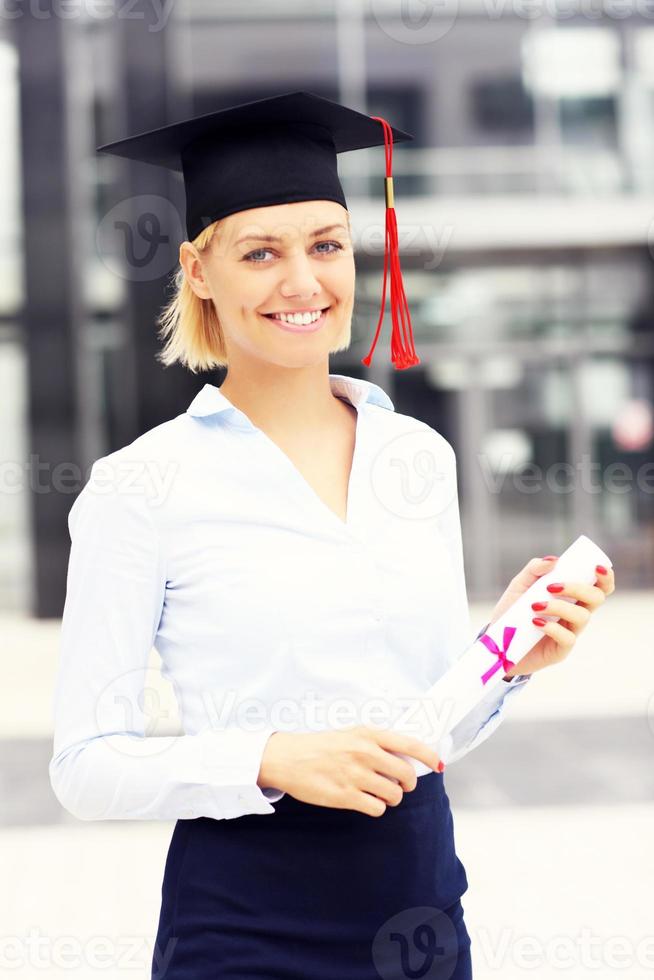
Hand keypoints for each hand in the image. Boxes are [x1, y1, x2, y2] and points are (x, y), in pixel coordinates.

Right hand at [257, 726, 443, 816]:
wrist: (288, 758)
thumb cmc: (321, 745)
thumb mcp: (351, 733)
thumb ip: (377, 742)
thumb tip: (407, 756)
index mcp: (368, 734)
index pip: (411, 744)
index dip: (429, 756)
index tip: (438, 764)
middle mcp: (365, 753)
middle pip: (406, 774)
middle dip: (407, 783)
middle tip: (399, 784)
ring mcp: (355, 775)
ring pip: (394, 794)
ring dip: (391, 797)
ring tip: (378, 792)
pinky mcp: (345, 796)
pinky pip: (377, 808)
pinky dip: (376, 807)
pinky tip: (365, 800)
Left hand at [488, 556, 615, 677]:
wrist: (497, 640)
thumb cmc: (513, 610)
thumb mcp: (519, 585)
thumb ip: (534, 569)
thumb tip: (554, 560)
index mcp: (572, 596)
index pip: (599, 586)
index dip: (605, 577)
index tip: (597, 567)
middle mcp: (575, 613)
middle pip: (596, 598)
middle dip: (578, 588)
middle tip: (552, 587)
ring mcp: (570, 632)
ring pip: (582, 617)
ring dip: (559, 607)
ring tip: (534, 606)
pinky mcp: (561, 650)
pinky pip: (568, 638)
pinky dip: (553, 628)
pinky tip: (535, 622)